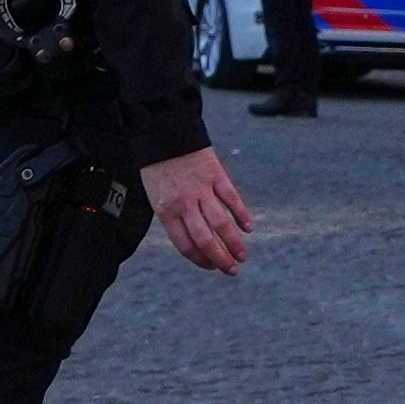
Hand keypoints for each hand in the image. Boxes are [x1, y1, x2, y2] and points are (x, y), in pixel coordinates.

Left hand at [144, 147, 254, 276]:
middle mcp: (184, 203)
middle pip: (205, 239)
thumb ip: (173, 216)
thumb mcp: (156, 195)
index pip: (185, 245)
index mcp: (166, 211)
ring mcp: (202, 189)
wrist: (164, 132)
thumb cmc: (157, 166)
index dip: (199, 260)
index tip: (211, 267)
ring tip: (242, 256)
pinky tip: (248, 227)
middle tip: (231, 271)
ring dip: (234, 243)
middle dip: (220, 259)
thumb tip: (193, 239)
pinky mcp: (216, 175)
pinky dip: (242, 215)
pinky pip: (232, 198)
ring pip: (221, 223)